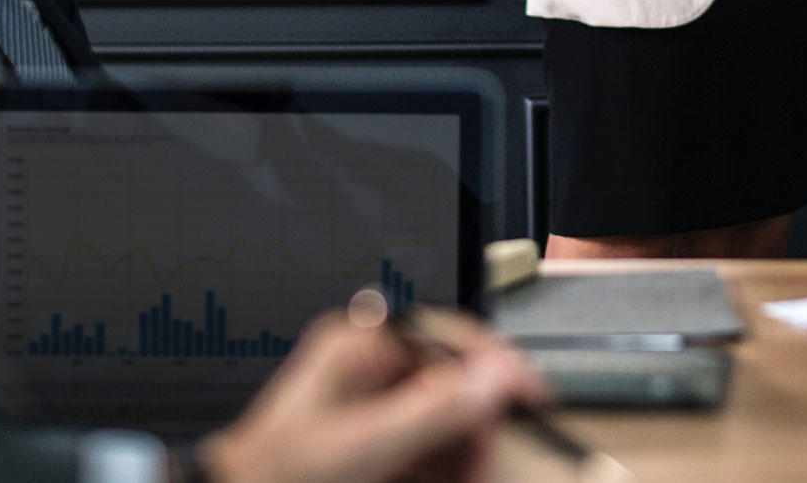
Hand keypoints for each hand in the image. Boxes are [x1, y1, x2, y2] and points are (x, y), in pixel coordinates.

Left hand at [198, 310, 546, 482]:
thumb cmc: (276, 475)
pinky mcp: (376, 445)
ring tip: (471, 475)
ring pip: (446, 420)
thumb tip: (496, 377)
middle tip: (488, 461)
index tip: (529, 395)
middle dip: (477, 426)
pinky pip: (429, 448)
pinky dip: (447, 468)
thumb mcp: (365, 445)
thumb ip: (434, 410)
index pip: (449, 337)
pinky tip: (452, 478)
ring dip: (466, 453)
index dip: (494, 366)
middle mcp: (370, 368)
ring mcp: (373, 407)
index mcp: (361, 345)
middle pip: (453, 383)